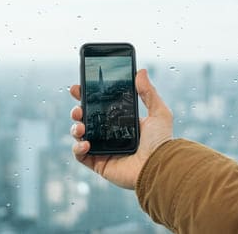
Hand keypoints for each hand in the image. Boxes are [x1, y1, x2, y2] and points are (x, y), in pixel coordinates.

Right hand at [68, 69, 172, 189]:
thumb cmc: (162, 142)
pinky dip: (77, 148)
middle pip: (87, 119)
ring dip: (75, 128)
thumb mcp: (159, 112)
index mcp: (123, 122)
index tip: (78, 88)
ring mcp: (104, 150)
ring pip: (80, 136)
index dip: (88, 97)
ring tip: (81, 126)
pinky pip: (81, 156)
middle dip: (77, 112)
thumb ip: (148, 92)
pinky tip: (85, 143)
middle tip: (78, 109)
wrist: (159, 167)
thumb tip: (140, 71)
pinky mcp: (99, 164)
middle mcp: (111, 135)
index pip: (101, 107)